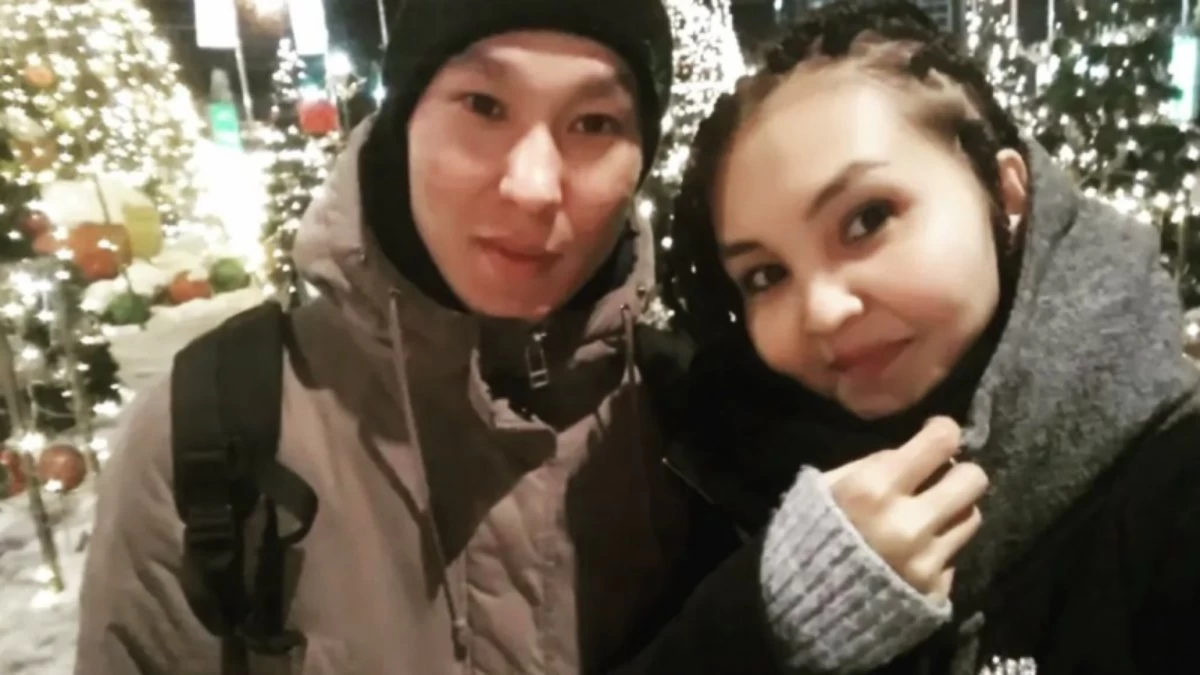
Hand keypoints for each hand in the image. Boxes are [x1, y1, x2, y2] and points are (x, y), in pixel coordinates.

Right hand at [823, 416, 987, 601]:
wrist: (802, 607)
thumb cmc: (809, 535)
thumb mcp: (827, 486)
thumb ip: (871, 465)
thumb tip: (912, 452)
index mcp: (874, 489)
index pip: (941, 441)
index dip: (944, 431)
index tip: (937, 435)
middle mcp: (908, 523)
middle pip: (973, 479)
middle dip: (959, 472)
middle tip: (942, 477)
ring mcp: (926, 560)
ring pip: (972, 516)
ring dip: (953, 510)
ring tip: (929, 516)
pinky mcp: (935, 590)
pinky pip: (954, 556)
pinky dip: (938, 549)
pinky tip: (913, 552)